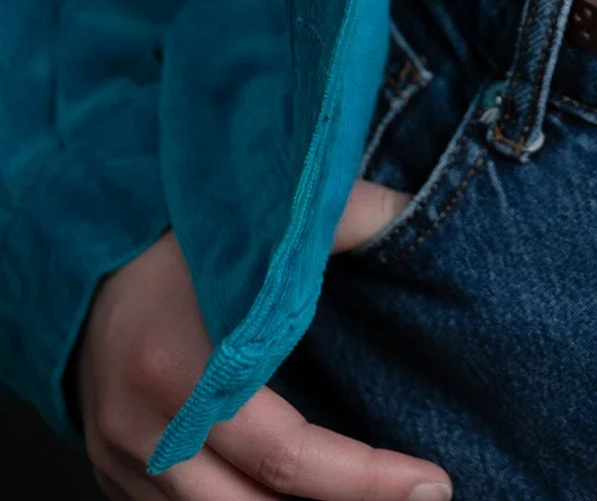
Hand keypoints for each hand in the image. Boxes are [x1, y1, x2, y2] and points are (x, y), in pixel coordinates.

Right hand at [76, 187, 443, 499]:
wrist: (75, 245)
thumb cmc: (174, 232)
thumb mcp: (254, 217)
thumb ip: (341, 215)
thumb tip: (413, 211)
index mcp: (183, 370)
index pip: (287, 455)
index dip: (365, 481)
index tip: (431, 486)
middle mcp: (147, 431)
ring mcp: (122, 460)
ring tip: (357, 496)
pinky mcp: (110, 472)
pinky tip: (290, 496)